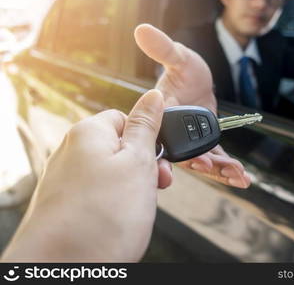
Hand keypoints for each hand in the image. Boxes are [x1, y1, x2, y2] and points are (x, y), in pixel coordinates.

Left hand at [2, 90, 168, 261]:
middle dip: (143, 167)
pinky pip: (101, 195)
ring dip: (133, 187)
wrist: (63, 270)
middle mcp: (72, 152)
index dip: (149, 138)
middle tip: (155, 186)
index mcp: (89, 133)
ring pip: (113, 174)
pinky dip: (116, 204)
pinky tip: (120, 220)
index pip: (126, 119)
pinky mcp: (67, 204)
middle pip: (120, 148)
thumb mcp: (137, 162)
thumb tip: (153, 96)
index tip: (160, 159)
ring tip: (136, 209)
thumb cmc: (100, 218)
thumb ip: (147, 126)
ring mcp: (68, 180)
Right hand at [135, 24, 250, 187]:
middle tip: (225, 171)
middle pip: (187, 158)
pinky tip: (243, 177)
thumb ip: (163, 48)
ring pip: (203, 162)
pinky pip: (215, 159)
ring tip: (240, 176)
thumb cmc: (184, 69)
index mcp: (163, 117)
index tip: (199, 162)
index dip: (180, 155)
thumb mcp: (178, 57)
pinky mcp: (205, 145)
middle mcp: (174, 135)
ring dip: (220, 171)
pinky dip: (227, 168)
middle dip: (206, 168)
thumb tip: (142, 30)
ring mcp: (190, 142)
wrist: (198, 80)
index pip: (167, 140)